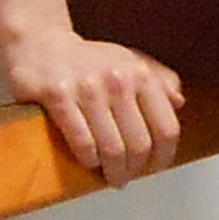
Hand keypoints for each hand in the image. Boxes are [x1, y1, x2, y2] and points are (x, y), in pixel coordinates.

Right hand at [4, 25, 183, 181]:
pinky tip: (89, 161)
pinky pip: (81, 141)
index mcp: (140, 74)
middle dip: (134, 169)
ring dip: (112, 171)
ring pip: (112, 148)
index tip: (154, 168)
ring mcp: (87, 87)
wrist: (39, 43)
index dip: (163, 157)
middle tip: (126, 177)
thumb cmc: (87, 59)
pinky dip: (88, 159)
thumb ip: (158, 79)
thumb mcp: (128, 61)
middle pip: (139, 144)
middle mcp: (117, 79)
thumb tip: (179, 103)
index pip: (166, 128)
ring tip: (110, 176)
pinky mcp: (58, 95)